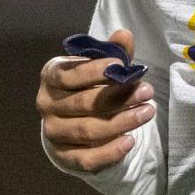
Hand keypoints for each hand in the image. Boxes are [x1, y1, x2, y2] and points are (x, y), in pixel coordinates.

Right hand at [37, 28, 155, 173]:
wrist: (75, 120)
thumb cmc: (89, 85)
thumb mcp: (101, 67)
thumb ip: (114, 52)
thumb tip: (124, 35)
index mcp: (51, 76)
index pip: (70, 74)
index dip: (94, 70)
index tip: (121, 65)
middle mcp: (46, 104)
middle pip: (84, 103)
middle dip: (119, 97)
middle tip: (147, 91)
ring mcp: (52, 131)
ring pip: (87, 130)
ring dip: (121, 122)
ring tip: (148, 112)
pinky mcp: (63, 156)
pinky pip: (86, 159)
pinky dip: (109, 152)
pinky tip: (130, 141)